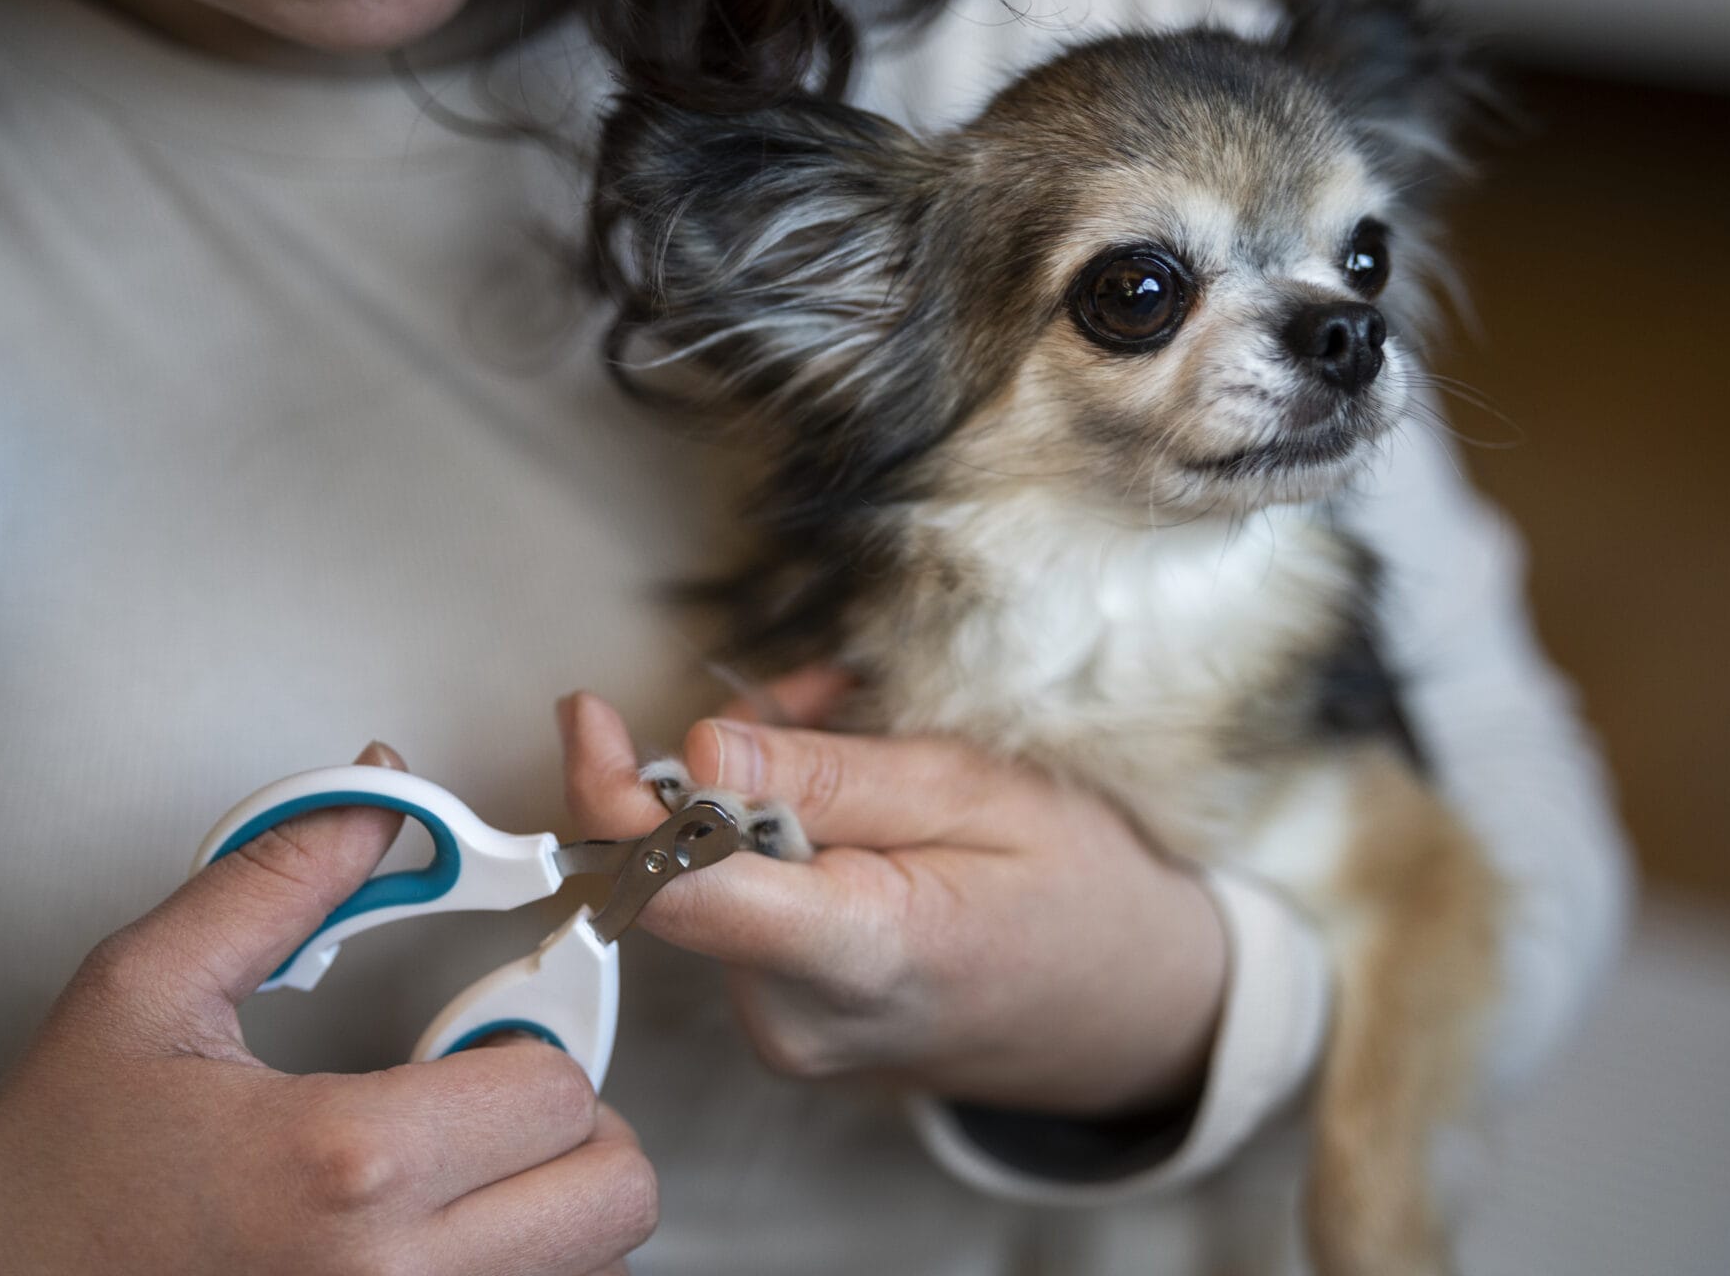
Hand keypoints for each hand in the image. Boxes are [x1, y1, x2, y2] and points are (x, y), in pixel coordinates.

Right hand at [0, 744, 655, 1275]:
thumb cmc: (48, 1184)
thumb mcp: (143, 997)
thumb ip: (278, 882)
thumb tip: (379, 804)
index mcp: (346, 1167)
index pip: (560, 1092)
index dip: (529, 1044)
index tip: (476, 1039)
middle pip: (614, 1194)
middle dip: (574, 1131)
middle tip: (493, 1104)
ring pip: (592, 1268)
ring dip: (554, 1206)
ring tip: (457, 1172)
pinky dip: (520, 1268)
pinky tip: (436, 1231)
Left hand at [558, 680, 1228, 1115]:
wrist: (1139, 1011)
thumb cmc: (1086, 894)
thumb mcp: (980, 794)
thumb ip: (831, 779)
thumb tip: (695, 751)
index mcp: (858, 955)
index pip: (678, 889)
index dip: (610, 796)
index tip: (589, 715)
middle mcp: (797, 1018)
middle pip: (685, 872)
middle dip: (720, 764)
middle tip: (821, 695)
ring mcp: (790, 1034)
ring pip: (710, 883)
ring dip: (756, 795)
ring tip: (860, 737)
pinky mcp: (790, 1026)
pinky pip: (741, 911)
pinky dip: (775, 842)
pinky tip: (853, 803)